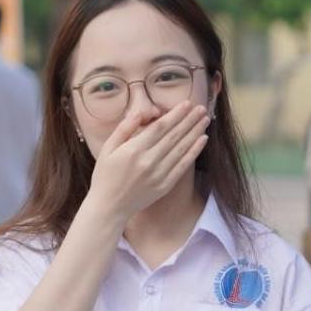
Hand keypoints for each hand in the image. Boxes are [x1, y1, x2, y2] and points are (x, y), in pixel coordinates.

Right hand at [86, 103, 208, 223]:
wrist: (109, 207)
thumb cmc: (105, 176)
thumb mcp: (107, 149)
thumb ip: (124, 129)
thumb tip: (140, 112)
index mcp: (133, 150)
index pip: (160, 127)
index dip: (175, 114)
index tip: (187, 104)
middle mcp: (148, 161)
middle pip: (174, 136)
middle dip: (189, 120)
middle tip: (202, 108)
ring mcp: (158, 175)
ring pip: (181, 149)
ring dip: (195, 132)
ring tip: (205, 119)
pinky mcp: (164, 186)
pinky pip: (183, 166)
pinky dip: (194, 152)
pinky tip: (202, 140)